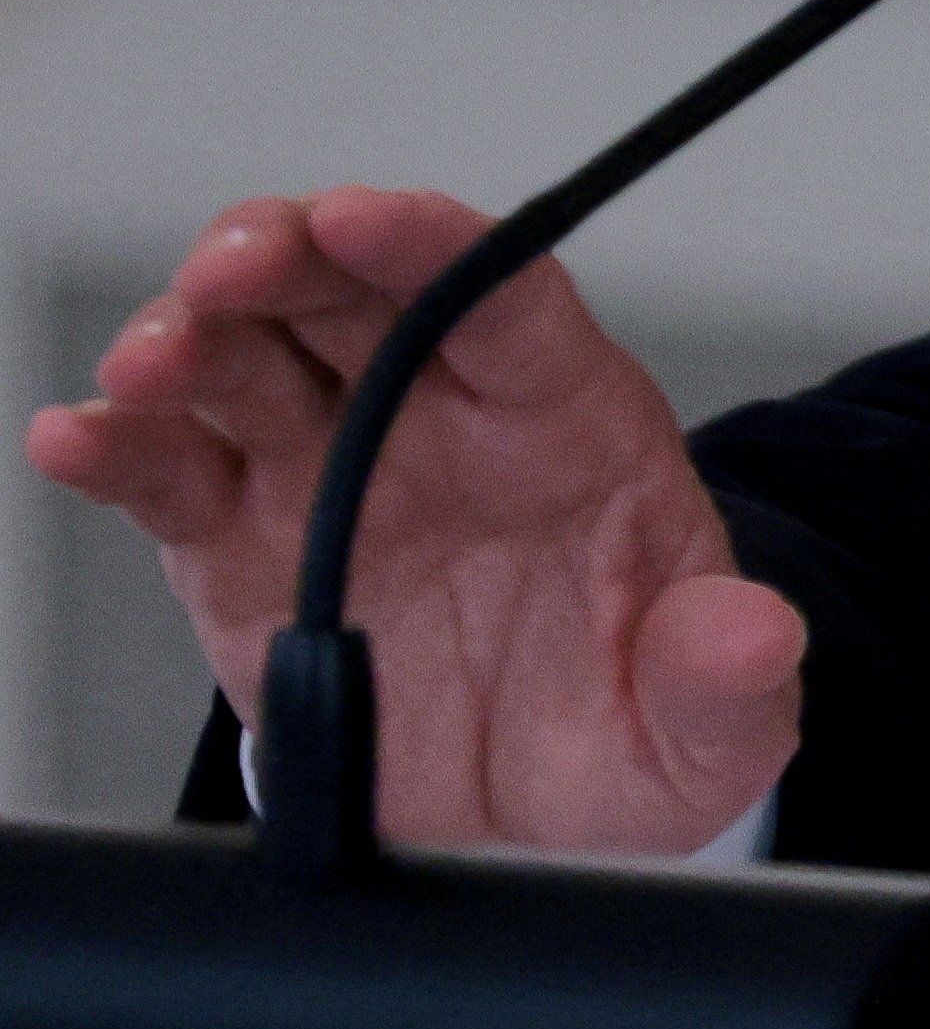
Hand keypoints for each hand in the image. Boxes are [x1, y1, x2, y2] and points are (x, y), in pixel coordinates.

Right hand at [19, 187, 799, 853]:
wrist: (543, 816)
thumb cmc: (634, 728)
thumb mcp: (714, 728)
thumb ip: (729, 676)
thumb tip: (753, 641)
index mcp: (568, 422)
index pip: (501, 295)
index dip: (430, 243)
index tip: (364, 212)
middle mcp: (440, 422)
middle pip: (355, 295)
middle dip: (289, 255)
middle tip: (231, 263)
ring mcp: (333, 478)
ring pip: (251, 365)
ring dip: (192, 341)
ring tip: (149, 362)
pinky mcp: (245, 552)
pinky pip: (173, 480)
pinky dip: (121, 451)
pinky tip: (78, 435)